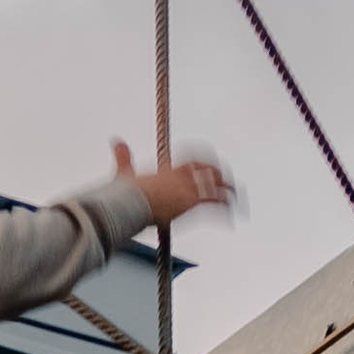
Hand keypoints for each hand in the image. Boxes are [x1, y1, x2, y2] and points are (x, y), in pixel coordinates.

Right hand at [113, 138, 234, 225]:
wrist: (127, 203)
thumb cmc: (124, 192)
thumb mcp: (124, 173)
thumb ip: (123, 157)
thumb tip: (116, 142)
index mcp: (168, 170)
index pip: (192, 161)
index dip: (202, 163)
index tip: (207, 166)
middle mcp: (181, 177)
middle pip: (206, 171)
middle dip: (217, 175)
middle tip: (225, 180)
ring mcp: (187, 189)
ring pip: (214, 185)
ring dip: (226, 189)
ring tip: (236, 194)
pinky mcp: (191, 202)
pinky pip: (214, 202)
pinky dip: (225, 206)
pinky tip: (232, 211)